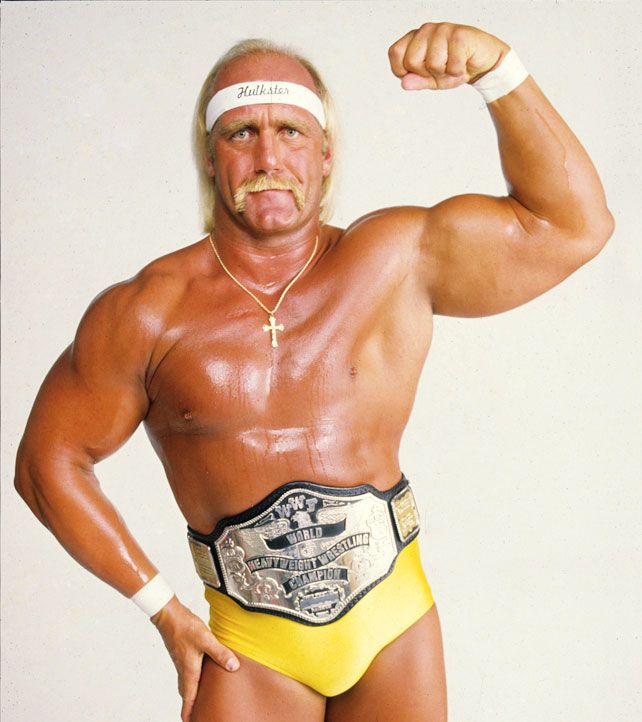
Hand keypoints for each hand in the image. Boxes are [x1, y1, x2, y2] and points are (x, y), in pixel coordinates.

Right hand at [151, 596, 239, 721]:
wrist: (169, 615)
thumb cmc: (185, 627)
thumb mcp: (206, 640)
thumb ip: (220, 653)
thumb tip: (234, 667)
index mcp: (189, 671)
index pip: (188, 698)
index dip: (189, 712)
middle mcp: (184, 669)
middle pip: (187, 694)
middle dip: (191, 706)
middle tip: (196, 715)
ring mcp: (181, 662)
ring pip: (187, 683)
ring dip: (192, 693)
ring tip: (199, 699)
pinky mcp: (182, 654)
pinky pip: (187, 673)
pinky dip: (193, 680)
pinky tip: (201, 673)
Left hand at [388, 22, 508, 90]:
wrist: (483, 62)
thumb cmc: (455, 67)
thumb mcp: (432, 80)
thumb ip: (417, 81)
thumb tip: (404, 83)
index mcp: (415, 38)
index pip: (395, 54)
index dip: (404, 71)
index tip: (421, 72)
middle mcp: (426, 30)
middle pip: (411, 62)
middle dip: (427, 74)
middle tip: (441, 69)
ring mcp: (442, 29)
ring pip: (432, 65)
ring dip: (445, 73)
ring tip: (453, 65)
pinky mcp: (459, 35)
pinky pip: (451, 66)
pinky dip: (458, 72)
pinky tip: (463, 63)